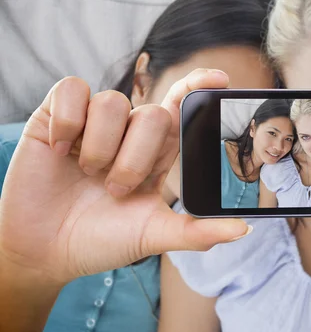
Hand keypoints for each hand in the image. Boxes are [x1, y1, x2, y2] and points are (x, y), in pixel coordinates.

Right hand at [0, 69, 250, 284]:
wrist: (45, 251)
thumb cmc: (102, 240)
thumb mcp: (153, 236)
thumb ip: (196, 232)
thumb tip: (243, 230)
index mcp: (157, 152)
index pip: (182, 108)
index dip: (199, 88)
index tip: (220, 79)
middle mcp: (129, 132)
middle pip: (153, 114)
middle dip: (135, 159)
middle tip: (115, 189)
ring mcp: (93, 122)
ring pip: (114, 103)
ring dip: (102, 148)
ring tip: (87, 175)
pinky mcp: (55, 116)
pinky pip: (72, 91)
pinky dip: (69, 122)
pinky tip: (60, 150)